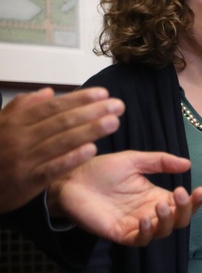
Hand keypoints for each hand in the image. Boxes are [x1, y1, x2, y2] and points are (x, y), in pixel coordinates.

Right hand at [0, 87, 123, 212]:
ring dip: (89, 131)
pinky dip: (72, 158)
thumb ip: (23, 107)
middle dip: (92, 112)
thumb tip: (49, 92)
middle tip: (117, 106)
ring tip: (113, 122)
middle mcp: (21, 137)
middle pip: (62, 121)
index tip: (103, 93)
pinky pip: (53, 167)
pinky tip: (92, 150)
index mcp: (16, 121)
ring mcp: (25, 158)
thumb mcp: (0, 124)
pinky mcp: (28, 180)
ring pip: (61, 141)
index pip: (53, 107)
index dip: (79, 99)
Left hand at [48, 151, 201, 246]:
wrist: (69, 178)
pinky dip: (146, 232)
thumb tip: (187, 164)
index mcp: (155, 196)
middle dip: (184, 210)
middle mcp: (149, 212)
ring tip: (161, 205)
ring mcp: (135, 225)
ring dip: (167, 220)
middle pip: (179, 221)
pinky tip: (144, 219)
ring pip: (162, 232)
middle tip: (178, 194)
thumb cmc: (99, 170)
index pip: (182, 205)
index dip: (194, 201)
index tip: (199, 189)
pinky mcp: (119, 233)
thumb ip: (160, 162)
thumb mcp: (133, 160)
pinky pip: (139, 240)